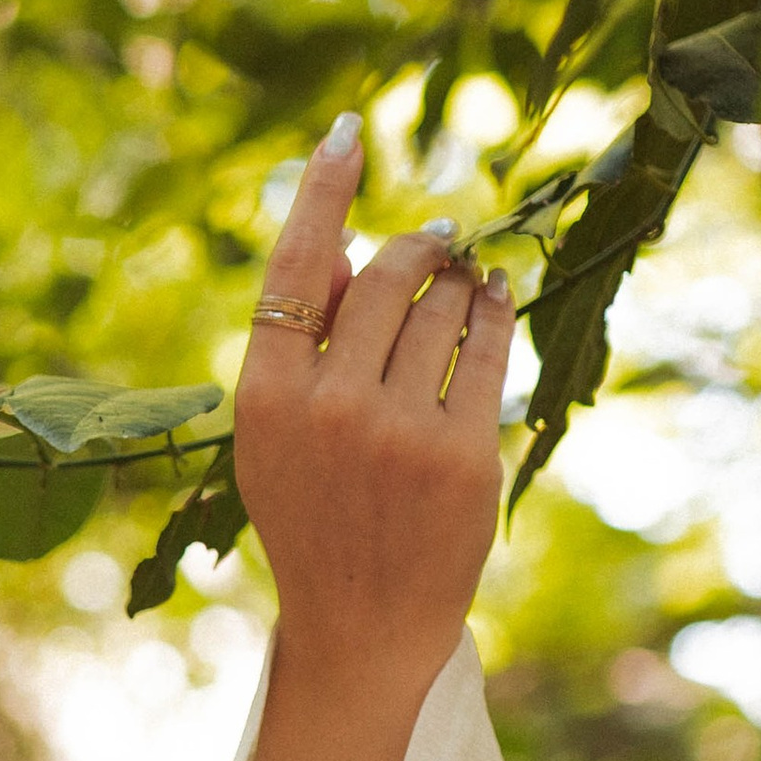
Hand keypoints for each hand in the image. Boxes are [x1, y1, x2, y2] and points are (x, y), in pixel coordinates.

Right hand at [232, 118, 512, 760]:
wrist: (363, 626)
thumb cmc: (317, 520)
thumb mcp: (278, 439)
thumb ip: (304, 351)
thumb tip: (358, 252)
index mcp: (263, 399)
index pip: (295, 268)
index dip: (323, 192)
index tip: (348, 134)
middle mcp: (326, 407)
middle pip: (384, 276)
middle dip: (418, 247)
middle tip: (436, 242)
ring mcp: (396, 431)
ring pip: (442, 306)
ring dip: (459, 282)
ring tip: (460, 289)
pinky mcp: (460, 453)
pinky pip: (489, 348)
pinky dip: (497, 311)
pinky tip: (496, 298)